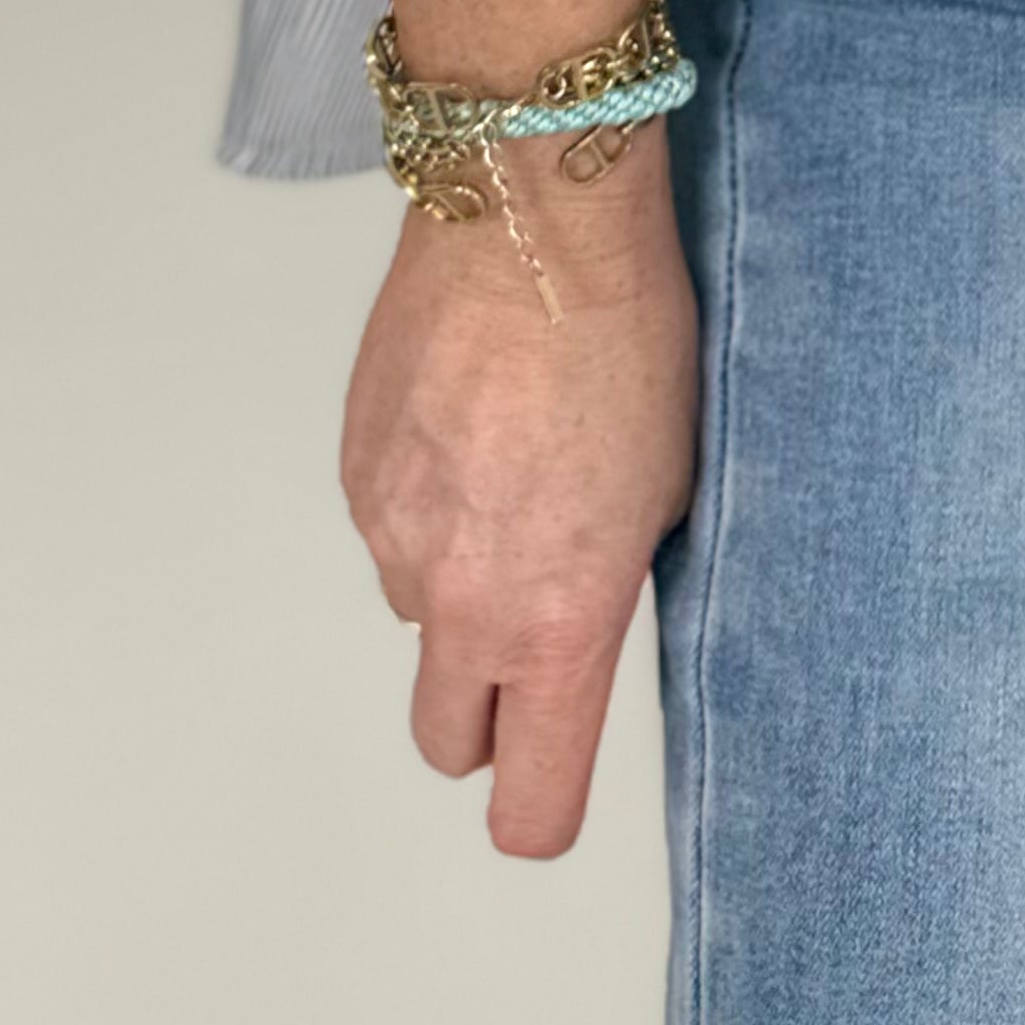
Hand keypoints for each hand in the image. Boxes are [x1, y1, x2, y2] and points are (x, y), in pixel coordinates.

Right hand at [340, 135, 698, 856]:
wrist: (532, 216)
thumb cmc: (628, 332)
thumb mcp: (668, 480)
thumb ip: (612, 583)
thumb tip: (586, 619)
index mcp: (557, 619)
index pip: (529, 800)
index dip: (542, 807)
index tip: (556, 783)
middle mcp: (461, 601)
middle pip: (447, 739)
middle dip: (486, 713)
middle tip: (532, 633)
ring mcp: (395, 539)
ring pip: (416, 618)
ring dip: (456, 586)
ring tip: (517, 479)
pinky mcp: (357, 475)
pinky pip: (389, 531)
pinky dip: (425, 506)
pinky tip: (474, 426)